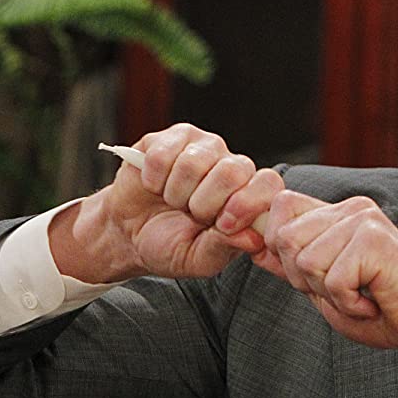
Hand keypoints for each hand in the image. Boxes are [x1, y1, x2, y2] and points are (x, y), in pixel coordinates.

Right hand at [50, 124, 281, 282]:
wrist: (129, 233)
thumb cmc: (170, 245)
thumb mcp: (198, 260)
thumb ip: (225, 248)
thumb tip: (252, 238)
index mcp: (248, 196)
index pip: (267, 184)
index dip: (246, 204)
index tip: (223, 225)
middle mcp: (232, 166)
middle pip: (233, 171)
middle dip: (205, 203)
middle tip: (191, 214)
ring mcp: (204, 147)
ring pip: (194, 162)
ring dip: (176, 192)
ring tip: (173, 201)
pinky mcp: (173, 137)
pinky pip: (163, 153)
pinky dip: (153, 178)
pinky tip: (155, 185)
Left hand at [257, 191, 397, 351]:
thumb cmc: (383, 308)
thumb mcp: (324, 288)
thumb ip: (290, 264)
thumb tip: (250, 244)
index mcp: (336, 214)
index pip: (281, 204)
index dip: (270, 238)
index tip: (294, 273)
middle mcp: (349, 209)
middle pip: (285, 237)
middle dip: (301, 277)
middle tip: (341, 290)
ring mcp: (363, 220)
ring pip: (305, 259)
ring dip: (327, 292)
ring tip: (359, 294)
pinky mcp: (374, 239)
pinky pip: (333, 278)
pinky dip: (348, 302)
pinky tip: (371, 300)